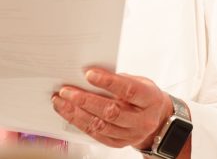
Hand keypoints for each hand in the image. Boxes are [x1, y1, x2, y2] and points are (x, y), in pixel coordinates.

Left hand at [51, 67, 174, 149]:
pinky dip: (79, 123)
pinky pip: (96, 134)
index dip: (108, 82)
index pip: (128, 90)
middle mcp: (141, 120)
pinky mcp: (118, 143)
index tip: (89, 74)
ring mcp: (130, 135)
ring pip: (100, 126)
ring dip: (76, 113)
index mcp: (149, 100)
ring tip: (60, 101)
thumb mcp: (138, 81)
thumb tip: (89, 73)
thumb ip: (118, 78)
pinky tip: (68, 112)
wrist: (156, 119)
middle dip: (85, 100)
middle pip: (111, 112)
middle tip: (66, 91)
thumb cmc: (143, 95)